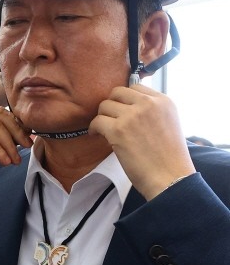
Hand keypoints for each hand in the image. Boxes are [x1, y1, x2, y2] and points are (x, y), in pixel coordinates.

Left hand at [89, 83, 194, 199]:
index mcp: (163, 101)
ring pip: (104, 106)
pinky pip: (97, 121)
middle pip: (117, 92)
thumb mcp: (169, 123)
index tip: (121, 110)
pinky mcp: (118, 130)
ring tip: (105, 130)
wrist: (171, 178)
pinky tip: (96, 135)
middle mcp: (148, 104)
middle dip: (111, 105)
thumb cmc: (169, 158)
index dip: (125, 99)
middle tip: (110, 118)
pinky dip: (93, 128)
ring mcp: (132, 116)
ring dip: (102, 117)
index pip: (136, 86)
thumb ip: (152, 111)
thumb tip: (127, 107)